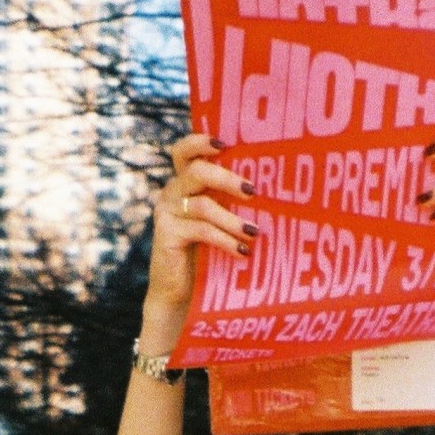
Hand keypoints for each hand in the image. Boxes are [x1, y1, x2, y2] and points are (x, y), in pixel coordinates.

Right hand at [142, 132, 252, 344]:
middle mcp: (171, 192)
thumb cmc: (205, 256)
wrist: (179, 293)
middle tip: (252, 192)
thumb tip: (269, 192)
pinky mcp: (166, 234)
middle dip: (227, 178)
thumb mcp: (218, 223)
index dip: (200, 141)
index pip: (184, 151)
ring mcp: (166, 212)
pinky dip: (225, 240)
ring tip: (254, 232)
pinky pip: (201, 230)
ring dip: (232, 219)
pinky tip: (242, 252)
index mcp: (183, 183)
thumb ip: (229, 204)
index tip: (225, 143)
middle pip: (197, 170)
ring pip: (203, 205)